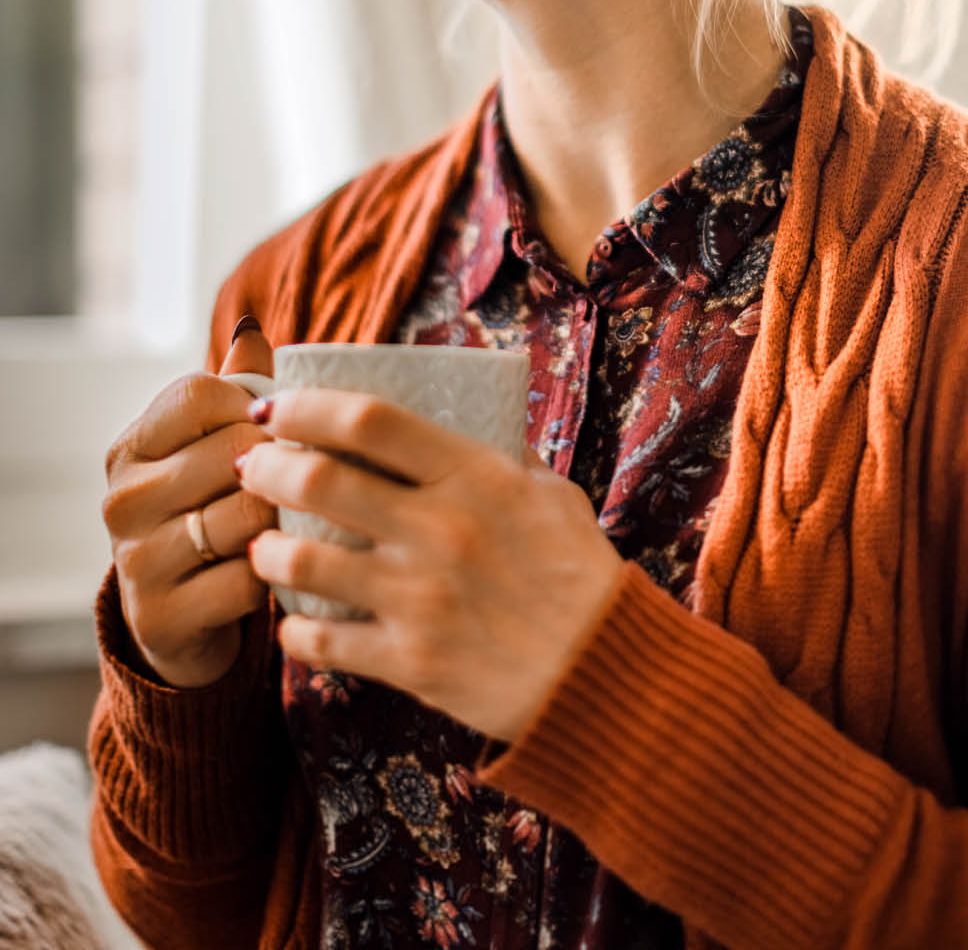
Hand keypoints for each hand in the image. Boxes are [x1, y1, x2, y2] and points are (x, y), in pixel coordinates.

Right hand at [101, 323, 278, 687]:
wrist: (181, 619)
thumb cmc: (210, 512)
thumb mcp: (214, 446)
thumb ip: (237, 387)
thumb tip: (252, 327)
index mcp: (131, 446)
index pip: (203, 394)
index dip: (258, 408)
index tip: (279, 431)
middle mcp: (122, 499)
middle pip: (233, 452)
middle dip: (284, 464)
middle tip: (312, 477)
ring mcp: (136, 560)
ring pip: (246, 514)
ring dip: (286, 519)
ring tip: (301, 520)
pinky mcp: (160, 616)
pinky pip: (249, 576)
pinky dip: (278, 572)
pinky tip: (281, 569)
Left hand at [237, 389, 625, 742]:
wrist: (605, 674)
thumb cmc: (581, 575)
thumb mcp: (553, 494)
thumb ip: (503, 458)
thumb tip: (466, 420)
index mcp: (475, 476)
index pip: (368, 419)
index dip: (306, 405)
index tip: (274, 408)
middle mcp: (440, 529)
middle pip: (319, 480)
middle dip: (265, 467)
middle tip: (249, 466)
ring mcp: (421, 597)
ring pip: (303, 561)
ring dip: (267, 549)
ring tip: (261, 545)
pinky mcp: (411, 661)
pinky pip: (321, 640)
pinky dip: (294, 629)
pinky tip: (293, 621)